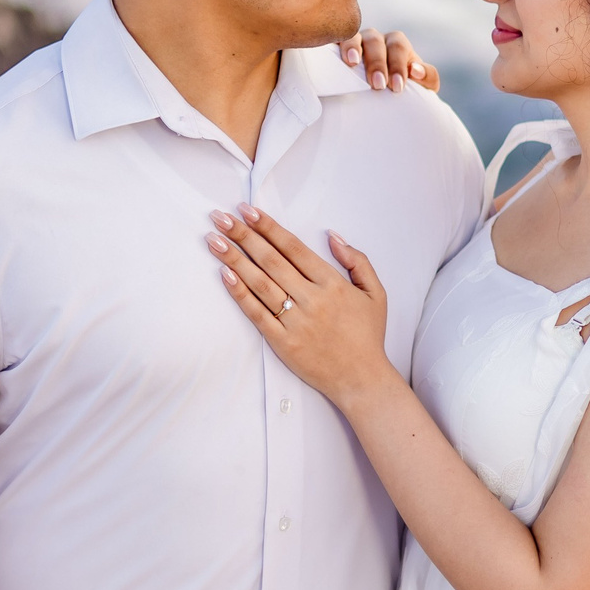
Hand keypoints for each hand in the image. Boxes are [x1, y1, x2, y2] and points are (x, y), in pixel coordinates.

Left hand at [208, 205, 393, 404]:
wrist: (362, 379)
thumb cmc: (367, 336)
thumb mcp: (375, 293)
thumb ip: (357, 261)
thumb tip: (333, 236)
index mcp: (332, 283)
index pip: (293, 248)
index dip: (269, 227)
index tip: (248, 211)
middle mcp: (312, 299)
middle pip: (271, 260)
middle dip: (243, 235)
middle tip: (221, 217)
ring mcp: (295, 321)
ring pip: (260, 283)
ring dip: (235, 259)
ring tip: (214, 240)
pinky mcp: (283, 342)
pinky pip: (257, 314)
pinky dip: (240, 294)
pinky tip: (225, 275)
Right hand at [337, 28, 438, 91]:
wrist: (378, 102)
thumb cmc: (400, 90)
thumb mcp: (422, 86)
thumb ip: (428, 77)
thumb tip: (416, 71)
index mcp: (396, 45)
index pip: (398, 48)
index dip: (398, 65)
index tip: (397, 87)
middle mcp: (375, 40)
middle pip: (376, 42)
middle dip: (377, 63)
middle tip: (378, 84)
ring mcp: (354, 43)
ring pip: (354, 38)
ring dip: (353, 48)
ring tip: (353, 63)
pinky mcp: (336, 50)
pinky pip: (334, 42)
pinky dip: (336, 47)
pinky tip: (335, 57)